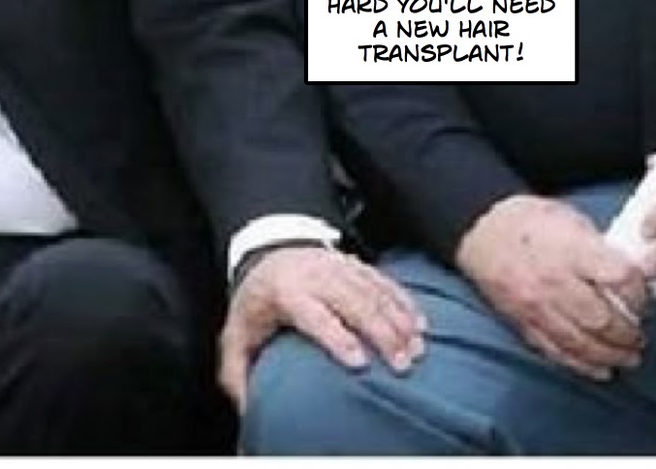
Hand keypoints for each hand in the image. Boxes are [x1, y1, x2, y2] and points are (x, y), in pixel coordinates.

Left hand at [218, 246, 424, 408]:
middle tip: (402, 363)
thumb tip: (247, 403)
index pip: (315, 315)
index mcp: (285, 292)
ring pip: (373, 291)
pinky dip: (404, 302)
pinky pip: (384, 280)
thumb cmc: (256, 302)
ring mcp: (338, 267)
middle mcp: (315, 276)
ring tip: (417, 348)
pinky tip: (419, 323)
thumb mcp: (235, 333)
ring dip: (399, 320)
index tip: (359, 362)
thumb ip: (236, 370)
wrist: (267, 252)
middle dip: (381, 333)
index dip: (338, 338)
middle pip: (354, 302)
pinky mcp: (355, 264)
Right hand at [454, 194, 647, 381]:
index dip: (639, 294)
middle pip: (602, 319)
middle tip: (640, 336)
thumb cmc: (529, 221)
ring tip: (628, 357)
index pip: (619, 278)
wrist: (482, 229)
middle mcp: (554, 280)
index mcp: (571, 249)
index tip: (644, 299)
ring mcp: (537, 306)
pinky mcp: (523, 323)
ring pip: (581, 343)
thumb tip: (631, 275)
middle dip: (628, 334)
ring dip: (611, 355)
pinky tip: (601, 369)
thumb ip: (601, 249)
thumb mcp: (572, 220)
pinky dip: (582, 365)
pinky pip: (557, 351)